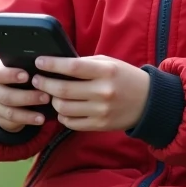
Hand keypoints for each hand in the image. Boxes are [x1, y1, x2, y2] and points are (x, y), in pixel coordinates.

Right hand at [0, 56, 51, 132]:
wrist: (10, 89)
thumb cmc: (19, 72)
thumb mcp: (20, 65)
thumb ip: (26, 65)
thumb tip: (44, 64)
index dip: (10, 75)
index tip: (26, 76)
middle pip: (5, 96)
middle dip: (26, 97)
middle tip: (45, 96)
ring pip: (9, 112)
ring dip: (28, 114)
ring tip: (43, 114)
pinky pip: (12, 122)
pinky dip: (27, 120)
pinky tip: (39, 120)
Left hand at [31, 55, 150, 131]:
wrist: (149, 102)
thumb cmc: (125, 78)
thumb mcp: (110, 63)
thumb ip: (86, 63)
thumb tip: (57, 64)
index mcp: (106, 71)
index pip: (72, 67)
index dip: (52, 64)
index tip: (39, 62)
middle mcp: (103, 91)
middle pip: (63, 89)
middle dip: (44, 84)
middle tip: (37, 80)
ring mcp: (101, 110)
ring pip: (64, 108)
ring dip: (53, 101)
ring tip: (51, 94)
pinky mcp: (99, 125)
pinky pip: (71, 122)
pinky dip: (62, 116)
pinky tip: (63, 109)